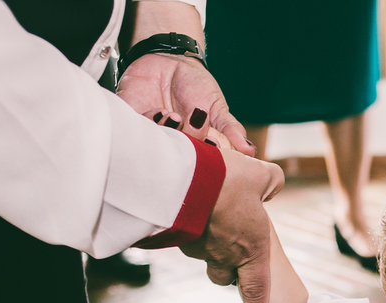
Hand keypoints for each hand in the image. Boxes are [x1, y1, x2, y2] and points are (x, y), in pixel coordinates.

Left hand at [117, 53, 254, 154]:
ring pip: (161, 146)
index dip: (209, 155)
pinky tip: (159, 111)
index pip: (205, 161)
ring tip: (175, 116)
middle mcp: (175, 145)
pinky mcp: (134, 123)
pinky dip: (152, 121)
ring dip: (170, 132)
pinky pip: (140, 131)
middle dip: (190, 141)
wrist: (166, 58)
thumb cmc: (194, 85)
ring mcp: (155, 136)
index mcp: (196, 147)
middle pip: (182, 156)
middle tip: (195, 123)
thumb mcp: (217, 107)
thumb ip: (231, 130)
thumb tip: (250, 152)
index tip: (213, 143)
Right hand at [180, 148, 284, 302]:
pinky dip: (186, 222)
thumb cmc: (226, 180)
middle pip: (223, 277)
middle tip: (228, 253)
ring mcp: (195, 248)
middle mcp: (222, 255)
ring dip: (204, 240)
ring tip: (205, 210)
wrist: (179, 179)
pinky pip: (182, 235)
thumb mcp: (259, 175)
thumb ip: (271, 182)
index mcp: (250, 247)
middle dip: (227, 272)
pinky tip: (186, 200)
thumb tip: (272, 184)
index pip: (256, 287)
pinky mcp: (172, 237)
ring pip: (201, 254)